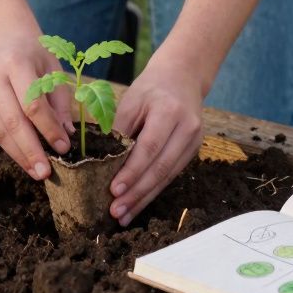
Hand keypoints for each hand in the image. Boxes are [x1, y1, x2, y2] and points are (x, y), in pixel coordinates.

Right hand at [0, 32, 74, 178]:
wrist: (4, 39)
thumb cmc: (35, 56)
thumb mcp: (54, 70)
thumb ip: (60, 103)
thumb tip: (67, 136)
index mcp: (16, 63)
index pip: (32, 104)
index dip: (48, 129)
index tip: (65, 147)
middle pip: (12, 121)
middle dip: (31, 150)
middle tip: (46, 173)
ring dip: (19, 154)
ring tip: (36, 172)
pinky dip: (9, 147)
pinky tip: (24, 158)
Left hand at [110, 55, 205, 225]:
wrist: (183, 76)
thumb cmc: (151, 88)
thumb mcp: (131, 100)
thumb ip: (119, 129)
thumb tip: (99, 162)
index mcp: (170, 112)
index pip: (149, 148)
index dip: (131, 172)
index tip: (113, 191)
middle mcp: (187, 128)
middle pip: (160, 168)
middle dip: (136, 193)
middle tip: (116, 212)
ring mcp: (194, 142)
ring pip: (167, 177)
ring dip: (144, 198)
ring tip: (123, 216)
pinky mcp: (192, 151)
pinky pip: (171, 175)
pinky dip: (152, 191)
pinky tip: (137, 204)